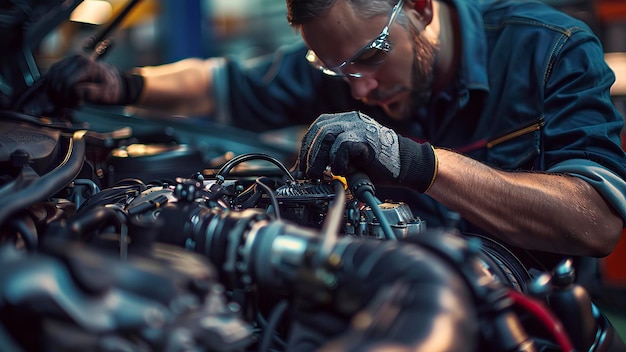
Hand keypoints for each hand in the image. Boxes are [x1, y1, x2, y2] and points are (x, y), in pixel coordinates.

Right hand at [22, 54, 142, 114]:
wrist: (113, 81)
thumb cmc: (110, 89)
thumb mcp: (106, 94)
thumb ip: (92, 93)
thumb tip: (76, 91)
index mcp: (87, 65)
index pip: (67, 81)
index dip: (67, 96)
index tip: (74, 105)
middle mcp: (77, 59)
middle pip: (58, 78)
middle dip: (59, 93)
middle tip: (65, 105)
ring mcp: (70, 59)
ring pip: (52, 74)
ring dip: (53, 89)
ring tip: (63, 100)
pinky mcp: (65, 62)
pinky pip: (51, 72)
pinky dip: (51, 84)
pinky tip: (59, 94)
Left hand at [297, 111, 437, 191]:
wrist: (406, 164)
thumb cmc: (378, 163)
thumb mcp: (349, 156)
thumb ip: (330, 156)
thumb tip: (307, 169)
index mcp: (345, 120)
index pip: (317, 128)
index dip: (307, 147)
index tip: (302, 165)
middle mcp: (351, 119)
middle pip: (319, 131)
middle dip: (309, 154)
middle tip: (308, 173)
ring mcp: (358, 126)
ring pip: (327, 136)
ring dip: (319, 159)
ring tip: (319, 175)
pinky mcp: (365, 138)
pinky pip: (342, 147)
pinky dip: (338, 162)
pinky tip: (343, 172)